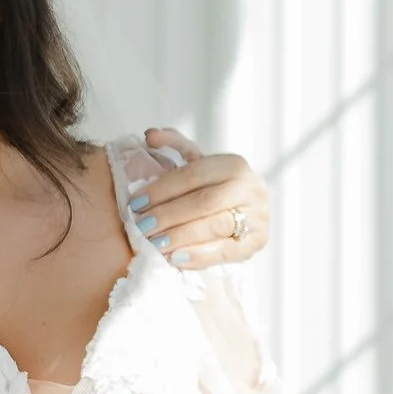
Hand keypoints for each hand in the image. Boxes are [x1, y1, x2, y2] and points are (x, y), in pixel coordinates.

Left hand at [132, 128, 269, 267]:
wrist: (246, 213)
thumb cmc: (213, 187)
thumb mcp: (198, 164)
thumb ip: (175, 146)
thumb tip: (149, 134)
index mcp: (233, 164)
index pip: (193, 175)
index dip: (162, 189)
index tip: (135, 202)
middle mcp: (250, 187)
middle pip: (203, 202)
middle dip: (168, 215)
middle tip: (141, 227)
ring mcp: (257, 216)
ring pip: (214, 226)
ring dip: (180, 237)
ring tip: (154, 244)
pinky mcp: (257, 242)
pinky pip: (226, 251)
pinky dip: (198, 256)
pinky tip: (174, 259)